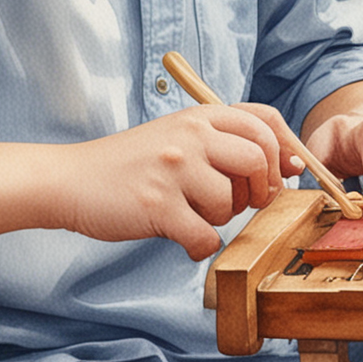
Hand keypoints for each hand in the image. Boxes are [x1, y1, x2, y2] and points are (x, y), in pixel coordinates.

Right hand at [48, 103, 300, 259]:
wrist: (71, 180)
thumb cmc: (131, 164)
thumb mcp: (179, 135)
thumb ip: (227, 143)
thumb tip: (291, 163)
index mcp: (199, 116)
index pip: (265, 121)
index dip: (284, 150)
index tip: (282, 174)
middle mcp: (190, 136)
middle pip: (259, 159)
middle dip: (260, 189)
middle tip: (242, 201)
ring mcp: (174, 169)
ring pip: (231, 201)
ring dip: (220, 218)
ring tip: (195, 215)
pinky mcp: (158, 205)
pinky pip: (205, 235)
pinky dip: (200, 246)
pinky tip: (184, 240)